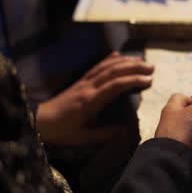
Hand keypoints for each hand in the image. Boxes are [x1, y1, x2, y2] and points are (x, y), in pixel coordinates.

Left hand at [36, 52, 153, 144]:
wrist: (40, 120)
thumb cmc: (62, 131)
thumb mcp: (84, 138)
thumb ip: (105, 134)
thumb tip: (127, 130)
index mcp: (90, 100)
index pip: (115, 86)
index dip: (132, 81)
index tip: (149, 81)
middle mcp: (89, 87)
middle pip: (113, 71)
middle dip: (134, 67)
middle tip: (151, 67)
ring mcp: (84, 82)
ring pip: (106, 66)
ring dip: (125, 61)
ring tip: (141, 60)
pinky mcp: (81, 81)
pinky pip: (96, 66)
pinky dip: (108, 59)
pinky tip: (118, 55)